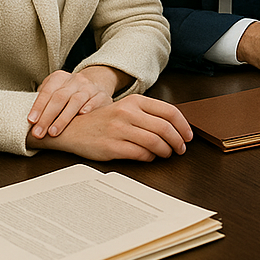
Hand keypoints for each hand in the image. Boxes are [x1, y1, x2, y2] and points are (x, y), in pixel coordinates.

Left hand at [27, 66, 127, 139]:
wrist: (94, 84)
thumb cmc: (67, 93)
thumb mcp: (54, 91)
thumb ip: (43, 101)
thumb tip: (29, 120)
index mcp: (60, 78)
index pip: (47, 91)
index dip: (38, 106)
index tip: (31, 121)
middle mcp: (75, 80)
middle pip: (60, 97)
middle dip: (47, 116)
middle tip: (39, 133)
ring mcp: (90, 87)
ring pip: (76, 100)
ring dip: (63, 117)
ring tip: (54, 131)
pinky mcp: (102, 95)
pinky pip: (96, 100)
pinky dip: (89, 107)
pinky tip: (82, 115)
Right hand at [28, 95, 192, 161]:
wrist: (71, 129)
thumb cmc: (102, 120)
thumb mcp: (125, 109)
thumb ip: (147, 114)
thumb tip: (173, 126)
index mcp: (134, 101)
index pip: (169, 111)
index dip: (183, 125)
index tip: (188, 135)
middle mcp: (128, 113)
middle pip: (165, 128)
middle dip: (178, 141)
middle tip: (181, 149)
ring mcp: (119, 130)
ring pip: (155, 142)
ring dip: (165, 151)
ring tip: (167, 154)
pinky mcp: (111, 147)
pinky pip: (139, 154)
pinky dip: (149, 158)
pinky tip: (150, 158)